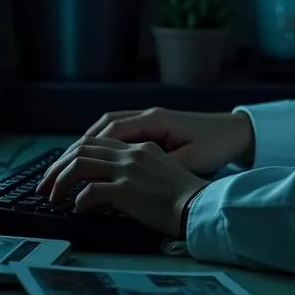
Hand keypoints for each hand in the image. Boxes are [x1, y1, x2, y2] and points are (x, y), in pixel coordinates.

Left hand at [35, 137, 207, 237]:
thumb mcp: (162, 171)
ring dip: (61, 181)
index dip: (73, 154)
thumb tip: (112, 182)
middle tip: (45, 184)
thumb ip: (137, 170)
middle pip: (82, 149)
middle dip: (58, 166)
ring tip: (52, 196)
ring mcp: (128, 170)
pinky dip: (79, 199)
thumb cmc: (186, 196)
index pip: (97, 142)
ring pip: (81, 165)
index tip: (61, 169)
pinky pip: (91, 191)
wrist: (201, 206)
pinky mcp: (127, 190)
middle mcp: (131, 153)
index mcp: (140, 147)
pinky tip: (76, 209)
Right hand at [78, 107, 254, 174]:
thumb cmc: (215, 145)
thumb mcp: (188, 160)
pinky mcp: (154, 128)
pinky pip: (120, 133)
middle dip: (78, 146)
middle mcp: (148, 116)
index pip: (111, 129)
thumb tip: (126, 178)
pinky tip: (93, 161)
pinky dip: (103, 144)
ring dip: (88, 144)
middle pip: (103, 126)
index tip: (68, 165)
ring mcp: (150, 120)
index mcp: (154, 120)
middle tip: (58, 169)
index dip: (88, 147)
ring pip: (109, 127)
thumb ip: (158, 166)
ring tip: (67, 166)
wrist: (236, 132)